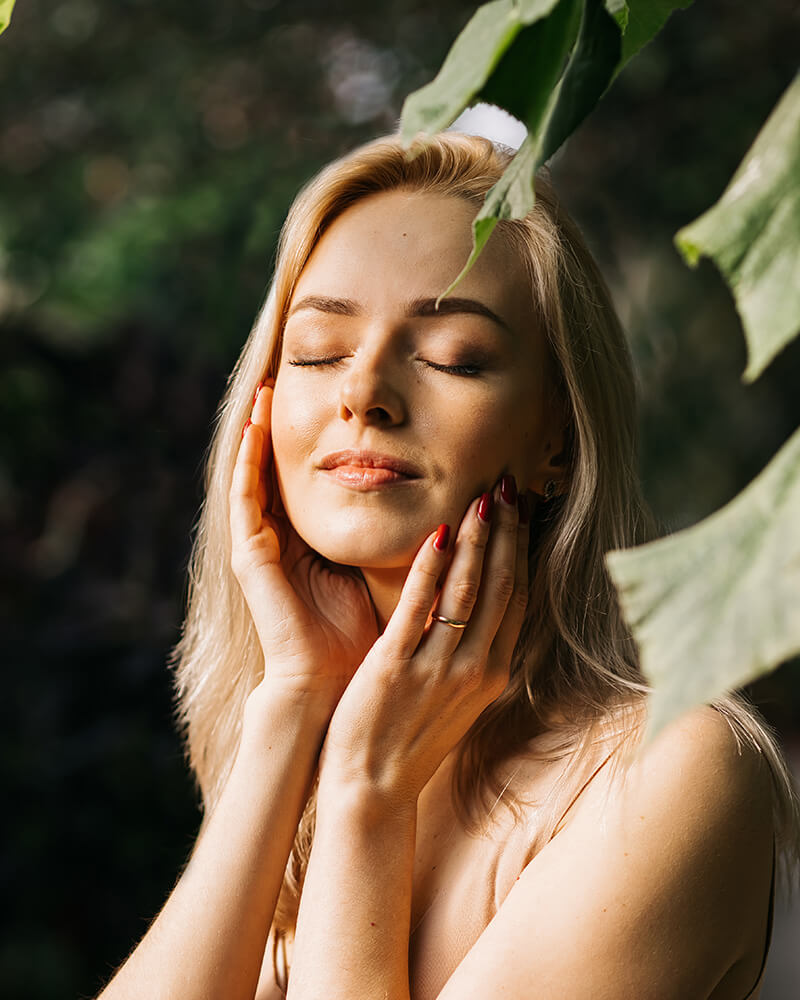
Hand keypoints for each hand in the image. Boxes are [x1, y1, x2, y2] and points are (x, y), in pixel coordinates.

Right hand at [230, 383, 379, 712]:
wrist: (334, 686)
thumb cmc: (365, 638)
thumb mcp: (385, 575)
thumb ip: (400, 541)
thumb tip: (446, 509)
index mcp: (312, 546)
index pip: (310, 482)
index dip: (317, 442)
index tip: (331, 401)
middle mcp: (283, 542)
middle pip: (279, 471)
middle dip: (284, 426)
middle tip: (287, 375)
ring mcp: (263, 549)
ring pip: (256, 477)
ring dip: (259, 432)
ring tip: (267, 387)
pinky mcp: (251, 558)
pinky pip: (244, 500)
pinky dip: (246, 462)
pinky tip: (252, 427)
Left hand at [320, 477, 529, 803]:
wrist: (374, 790)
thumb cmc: (411, 740)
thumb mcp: (456, 699)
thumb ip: (471, 655)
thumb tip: (480, 610)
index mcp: (491, 674)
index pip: (516, 599)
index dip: (521, 551)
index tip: (522, 513)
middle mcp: (474, 669)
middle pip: (500, 587)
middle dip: (506, 533)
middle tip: (507, 487)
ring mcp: (438, 668)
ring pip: (469, 591)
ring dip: (478, 540)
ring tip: (483, 498)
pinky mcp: (396, 666)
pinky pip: (421, 608)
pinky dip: (433, 568)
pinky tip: (439, 533)